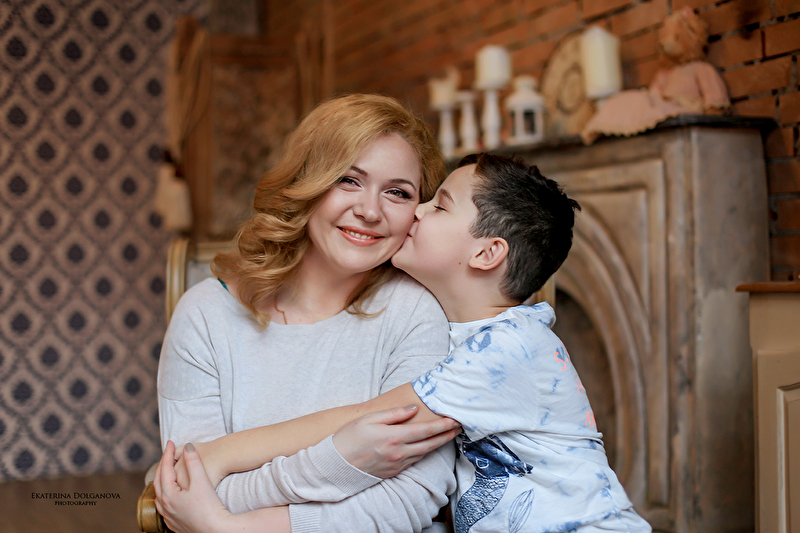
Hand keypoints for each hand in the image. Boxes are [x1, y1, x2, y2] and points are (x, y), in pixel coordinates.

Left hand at [153, 441, 230, 532]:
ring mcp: (169, 517)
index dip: (167, 453)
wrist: (216, 530)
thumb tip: (187, 447)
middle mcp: (165, 506)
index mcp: (169, 494)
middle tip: (167, 453)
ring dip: (162, 481)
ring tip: (166, 472)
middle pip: (158, 482)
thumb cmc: (209, 507)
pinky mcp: (175, 524)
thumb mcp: (202, 481)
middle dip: (162, 465)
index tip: (170, 442)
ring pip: (159, 496)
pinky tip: (171, 496)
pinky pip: (164, 507)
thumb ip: (193, 462)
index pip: (164, 469)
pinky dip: (165, 496)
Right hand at [332, 406, 459, 477]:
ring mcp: (397, 464)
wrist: (336, 464)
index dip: (442, 425)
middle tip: (459, 427)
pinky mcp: (394, 472)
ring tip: (448, 435)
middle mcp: (399, 452)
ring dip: (438, 444)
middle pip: (430, 444)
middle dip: (446, 435)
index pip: (425, 430)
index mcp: (394, 437)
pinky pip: (414, 460)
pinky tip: (429, 446)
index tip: (454, 419)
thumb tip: (413, 409)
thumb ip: (394, 414)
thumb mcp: (370, 419)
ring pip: (424, 453)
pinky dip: (425, 452)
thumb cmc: (350, 437)